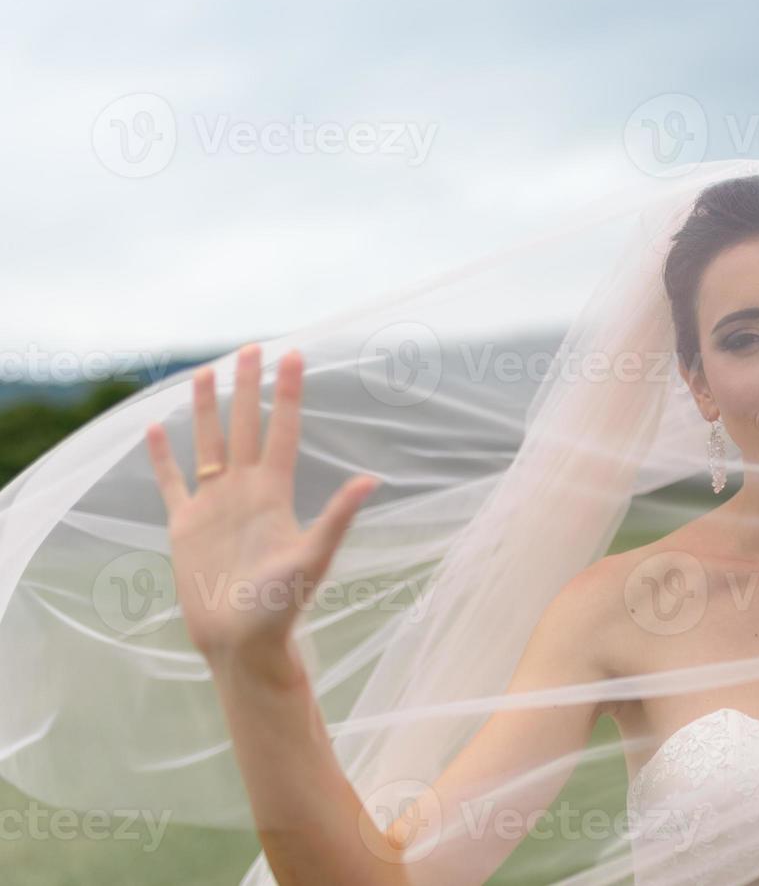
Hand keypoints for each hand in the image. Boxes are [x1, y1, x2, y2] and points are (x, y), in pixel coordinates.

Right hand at [145, 344, 379, 661]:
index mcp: (275, 493)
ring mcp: (214, 506)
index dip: (287, 393)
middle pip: (246, 426)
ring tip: (203, 373)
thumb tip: (373, 480)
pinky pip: (171, 482)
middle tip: (250, 347)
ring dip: (205, 410)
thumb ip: (338, 518)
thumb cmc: (282, 606)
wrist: (243, 642)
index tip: (293, 356)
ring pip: (209, 444)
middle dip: (248, 387)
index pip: (282, 430)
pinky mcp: (186, 526)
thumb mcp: (313, 558)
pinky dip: (162, 458)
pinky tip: (154, 429)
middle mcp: (245, 491)